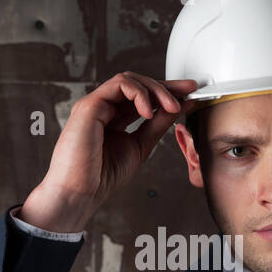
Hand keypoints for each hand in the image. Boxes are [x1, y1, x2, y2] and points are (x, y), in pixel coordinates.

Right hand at [20, 72, 198, 231]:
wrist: (81, 192)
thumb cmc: (102, 177)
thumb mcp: (140, 146)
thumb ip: (157, 125)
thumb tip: (177, 108)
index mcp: (113, 119)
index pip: (142, 98)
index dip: (166, 92)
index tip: (189, 93)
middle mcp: (103, 109)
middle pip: (137, 84)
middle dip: (166, 86)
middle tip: (187, 94)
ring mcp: (95, 105)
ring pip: (129, 80)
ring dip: (155, 90)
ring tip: (171, 106)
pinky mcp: (89, 105)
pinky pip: (118, 85)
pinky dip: (139, 93)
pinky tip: (148, 111)